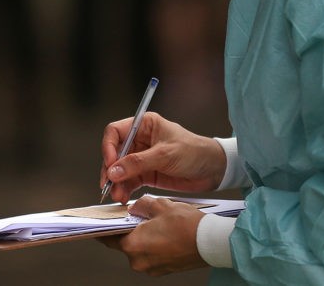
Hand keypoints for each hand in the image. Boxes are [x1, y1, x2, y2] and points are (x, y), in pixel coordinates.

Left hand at [99, 197, 206, 275]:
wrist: (213, 243)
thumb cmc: (187, 225)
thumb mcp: (160, 205)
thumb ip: (141, 205)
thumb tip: (133, 208)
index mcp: (133, 245)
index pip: (107, 237)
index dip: (104, 227)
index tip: (100, 221)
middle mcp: (139, 261)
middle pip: (123, 243)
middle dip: (126, 229)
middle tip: (131, 216)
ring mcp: (152, 268)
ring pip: (137, 249)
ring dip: (140, 237)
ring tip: (150, 223)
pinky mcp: (163, 270)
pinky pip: (150, 255)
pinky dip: (151, 244)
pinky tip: (160, 232)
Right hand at [100, 112, 225, 202]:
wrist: (215, 170)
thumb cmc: (194, 152)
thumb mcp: (165, 155)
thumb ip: (138, 163)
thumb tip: (113, 171)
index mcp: (143, 125)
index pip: (115, 132)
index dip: (108, 147)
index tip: (109, 163)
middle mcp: (139, 140)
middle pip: (114, 153)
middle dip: (110, 169)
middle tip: (108, 185)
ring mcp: (141, 158)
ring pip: (120, 169)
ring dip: (117, 183)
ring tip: (117, 196)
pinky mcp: (147, 174)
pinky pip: (130, 181)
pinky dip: (125, 189)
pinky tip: (123, 197)